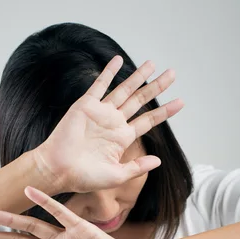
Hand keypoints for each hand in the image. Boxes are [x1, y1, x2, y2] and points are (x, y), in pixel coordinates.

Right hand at [33, 55, 183, 192]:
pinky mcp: (86, 105)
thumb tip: (158, 160)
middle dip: (156, 87)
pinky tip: (118, 60)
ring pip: (124, 90)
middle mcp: (113, 122)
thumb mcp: (116, 175)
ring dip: (138, 76)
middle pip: (140, 100)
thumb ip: (137, 167)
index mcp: (122, 138)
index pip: (148, 121)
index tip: (181, 102)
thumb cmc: (84, 177)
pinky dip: (109, 72)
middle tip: (172, 74)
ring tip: (152, 64)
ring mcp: (100, 112)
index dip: (164, 111)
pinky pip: (99, 84)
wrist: (58, 170)